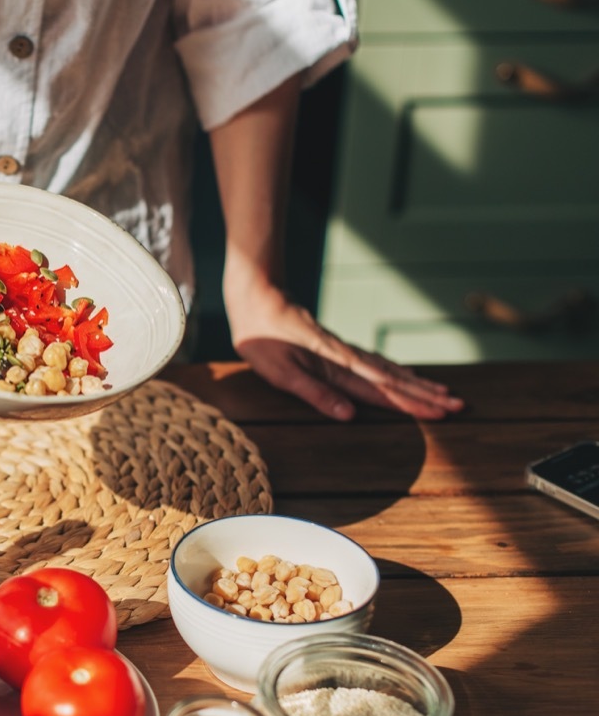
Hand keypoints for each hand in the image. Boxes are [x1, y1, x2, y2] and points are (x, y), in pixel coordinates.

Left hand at [227, 287, 464, 420]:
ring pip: (389, 370)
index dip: (413, 404)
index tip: (442, 413)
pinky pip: (376, 363)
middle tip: (458, 406)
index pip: (383, 391)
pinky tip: (405, 374)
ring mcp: (344, 352)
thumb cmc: (262, 340)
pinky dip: (395, 371)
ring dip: (416, 383)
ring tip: (443, 393)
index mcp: (338, 367)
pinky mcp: (337, 348)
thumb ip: (315, 394)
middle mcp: (348, 359)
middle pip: (394, 380)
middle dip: (425, 395)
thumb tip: (350, 416)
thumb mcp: (281, 373)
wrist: (257, 299)